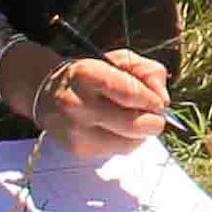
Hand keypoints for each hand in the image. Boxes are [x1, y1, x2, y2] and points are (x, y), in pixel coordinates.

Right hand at [0, 38, 174, 155]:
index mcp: (87, 74)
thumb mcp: (117, 60)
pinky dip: (127, 142)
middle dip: (154, 122)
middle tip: (156, 116)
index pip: (130, 92)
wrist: (46, 93)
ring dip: (141, 134)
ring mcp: (76, 131)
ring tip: (134, 120)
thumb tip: (164, 100)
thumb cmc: (90, 75)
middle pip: (133, 124)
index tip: (158, 101)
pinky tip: (118, 129)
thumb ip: (147, 71)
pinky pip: (117, 151)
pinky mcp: (78, 150)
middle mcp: (78, 104)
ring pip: (129, 143)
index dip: (151, 100)